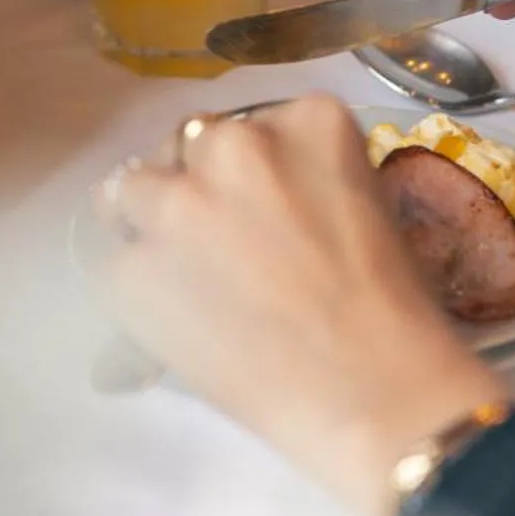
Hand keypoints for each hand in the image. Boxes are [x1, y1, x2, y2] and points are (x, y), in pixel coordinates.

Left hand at [91, 96, 506, 515]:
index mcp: (306, 121)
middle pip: (187, 146)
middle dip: (198, 188)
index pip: (251, 126)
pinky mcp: (133, 269)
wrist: (375, 394)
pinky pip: (116, 267)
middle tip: (226, 248)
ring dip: (152, 227)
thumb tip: (261, 202)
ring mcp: (175, 204)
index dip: (250, 174)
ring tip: (190, 282)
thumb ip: (308, 179)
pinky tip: (182, 326)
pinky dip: (140, 293)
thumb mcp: (368, 208)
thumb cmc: (398, 315)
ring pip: (132, 193)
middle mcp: (233, 143)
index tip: (265, 212)